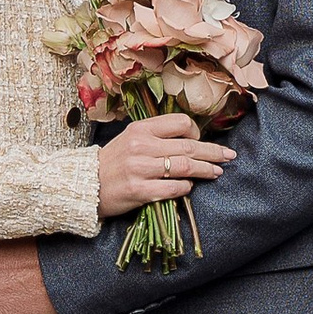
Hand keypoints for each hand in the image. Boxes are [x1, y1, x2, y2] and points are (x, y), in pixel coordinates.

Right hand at [92, 114, 234, 215]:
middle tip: (228, 157)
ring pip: (185, 167)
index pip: (180, 123)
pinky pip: (174, 188)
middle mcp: (141, 146)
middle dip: (213, 152)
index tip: (201, 142)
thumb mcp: (130, 139)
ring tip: (217, 172)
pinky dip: (186, 188)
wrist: (84, 185)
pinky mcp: (139, 191)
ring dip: (206, 170)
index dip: (196, 133)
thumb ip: (155, 136)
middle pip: (189, 147)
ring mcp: (140, 169)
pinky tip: (190, 187)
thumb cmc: (111, 163)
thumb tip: (189, 140)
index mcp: (140, 129)